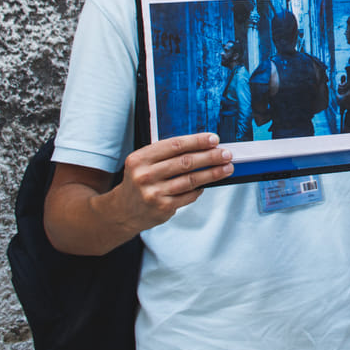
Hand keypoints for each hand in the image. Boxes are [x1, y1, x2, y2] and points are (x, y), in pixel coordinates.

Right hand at [113, 133, 232, 234]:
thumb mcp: (144, 163)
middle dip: (210, 157)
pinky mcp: (162, 207)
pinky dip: (200, 189)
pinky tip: (207, 184)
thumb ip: (166, 154)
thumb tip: (202, 146)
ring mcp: (153, 193)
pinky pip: (188, 195)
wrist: (123, 210)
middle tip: (226, 154)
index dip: (197, 141)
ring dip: (213, 173)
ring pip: (191, 180)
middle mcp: (145, 175)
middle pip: (185, 162)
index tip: (214, 139)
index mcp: (140, 158)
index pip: (174, 145)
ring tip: (227, 168)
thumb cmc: (140, 181)